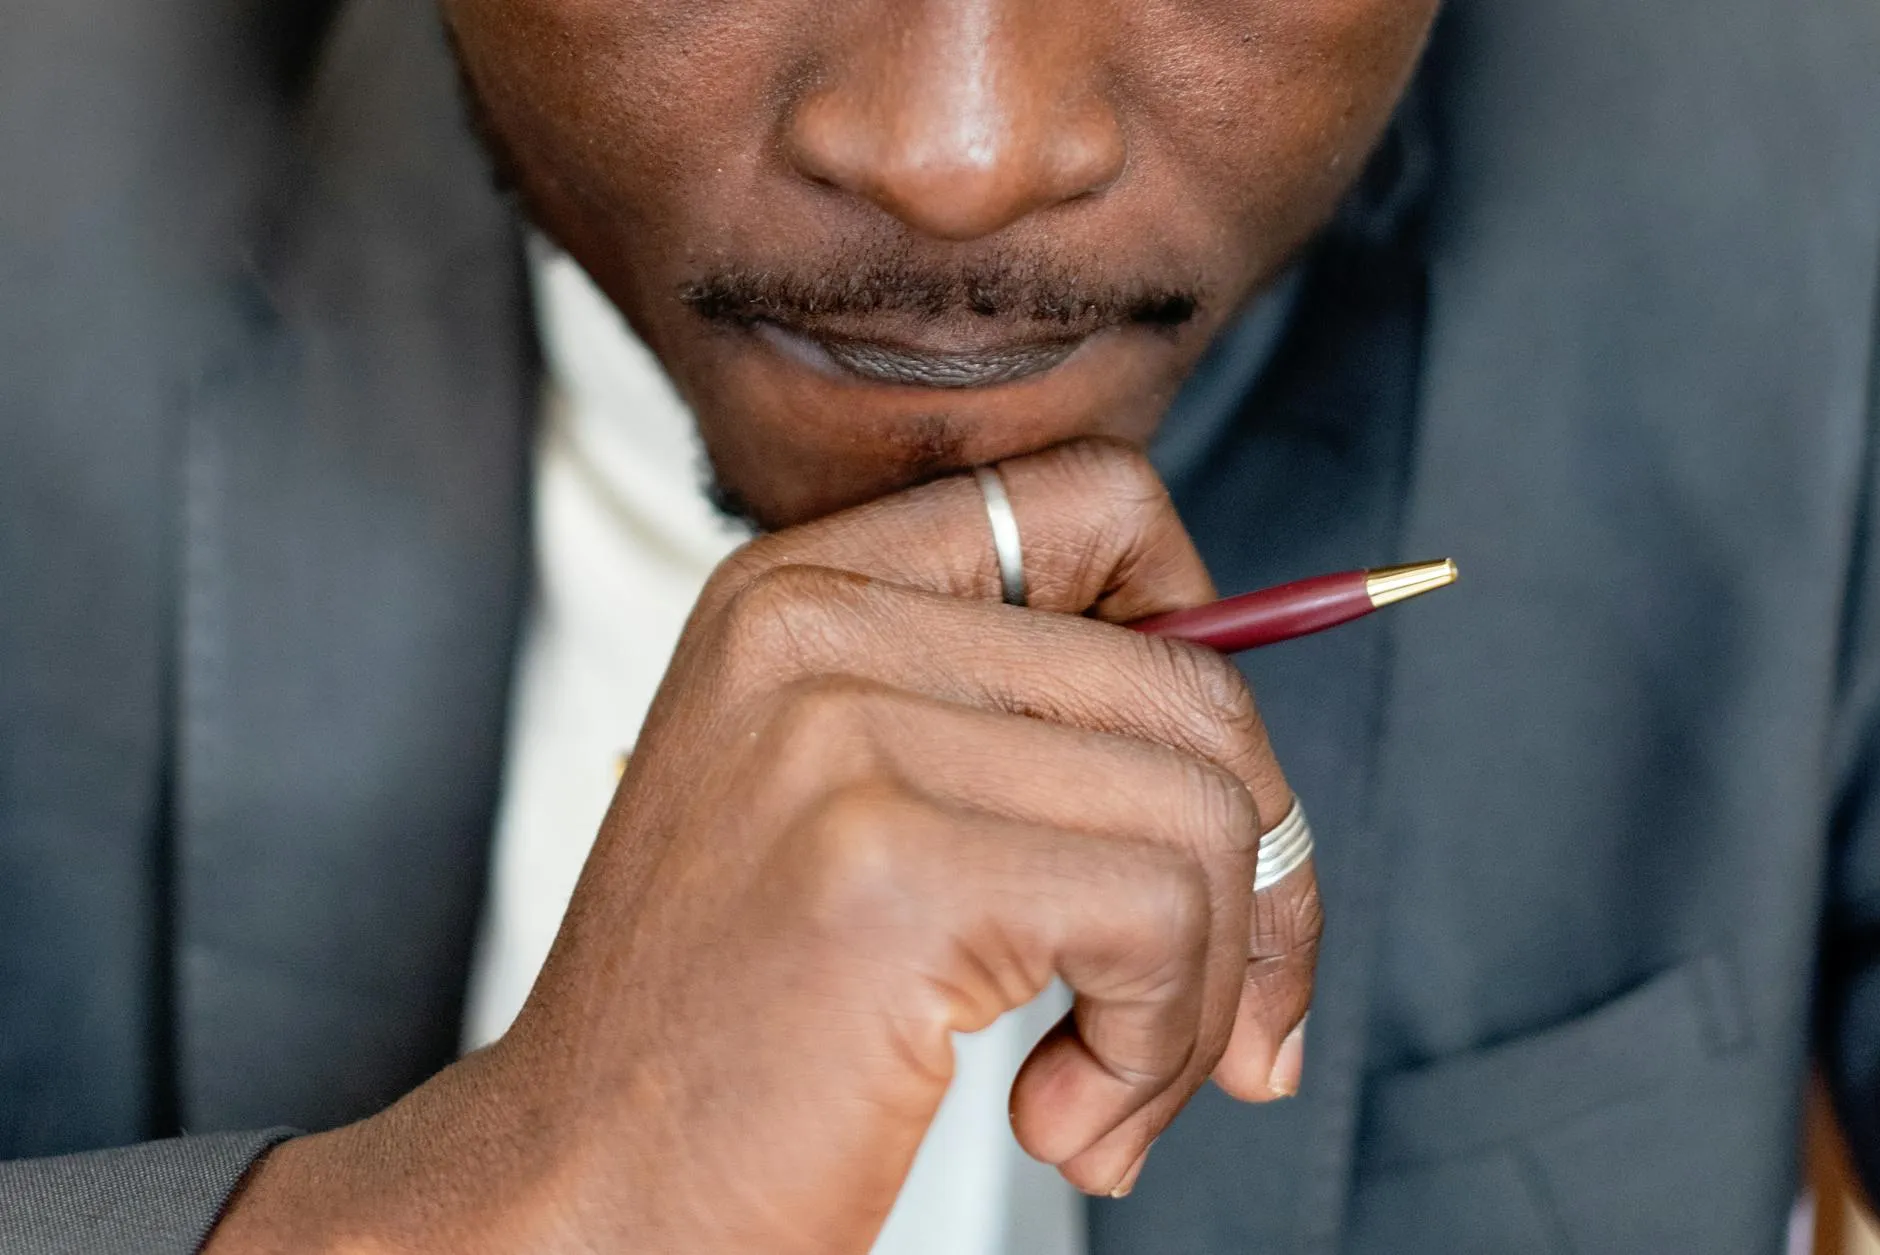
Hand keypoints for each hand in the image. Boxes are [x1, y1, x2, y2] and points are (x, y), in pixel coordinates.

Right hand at [206, 439, 1320, 1253]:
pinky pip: (1159, 917)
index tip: (1205, 787)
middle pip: (1188, 683)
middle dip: (1260, 879)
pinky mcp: (887, 866)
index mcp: (800, 589)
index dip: (1202, 629)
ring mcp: (841, 734)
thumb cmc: (734, 1036)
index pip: (1095, 502)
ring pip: (1200, 812)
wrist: (578, 1196)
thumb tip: (1259, 785)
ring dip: (1202, 995)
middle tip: (1233, 1019)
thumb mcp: (849, 816)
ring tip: (1109, 1089)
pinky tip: (1063, 1116)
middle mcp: (811, 626)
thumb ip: (1016, 740)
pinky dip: (1157, 1046)